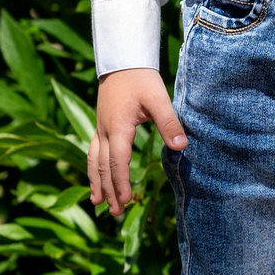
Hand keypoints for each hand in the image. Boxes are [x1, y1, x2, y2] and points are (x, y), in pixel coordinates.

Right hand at [89, 67, 186, 215]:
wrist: (122, 61)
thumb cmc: (141, 79)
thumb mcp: (158, 98)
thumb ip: (169, 123)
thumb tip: (181, 148)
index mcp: (118, 127)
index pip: (118, 161)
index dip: (121, 183)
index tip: (127, 201)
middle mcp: (104, 131)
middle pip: (104, 167)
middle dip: (109, 190)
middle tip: (115, 213)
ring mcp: (100, 129)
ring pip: (94, 161)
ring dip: (97, 183)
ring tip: (98, 203)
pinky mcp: (101, 126)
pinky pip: (93, 153)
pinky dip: (94, 169)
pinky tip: (96, 180)